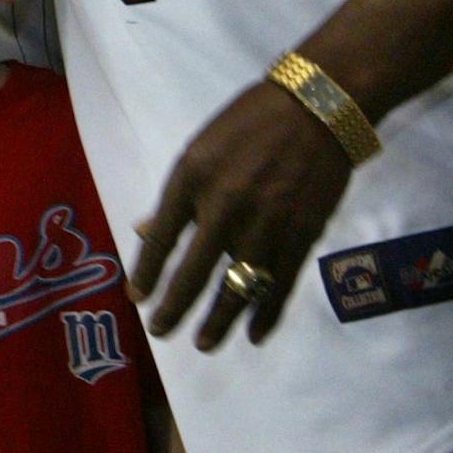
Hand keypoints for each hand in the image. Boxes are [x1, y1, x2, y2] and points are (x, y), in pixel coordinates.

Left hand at [128, 79, 351, 349]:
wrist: (317, 108)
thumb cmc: (248, 123)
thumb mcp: (199, 149)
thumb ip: (177, 195)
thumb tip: (145, 232)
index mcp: (192, 178)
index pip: (162, 237)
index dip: (146, 272)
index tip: (136, 299)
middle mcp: (226, 205)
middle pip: (194, 270)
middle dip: (175, 307)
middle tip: (160, 331)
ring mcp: (267, 223)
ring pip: (238, 286)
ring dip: (219, 320)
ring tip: (203, 344)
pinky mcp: (302, 234)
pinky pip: (280, 285)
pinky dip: (266, 313)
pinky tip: (254, 334)